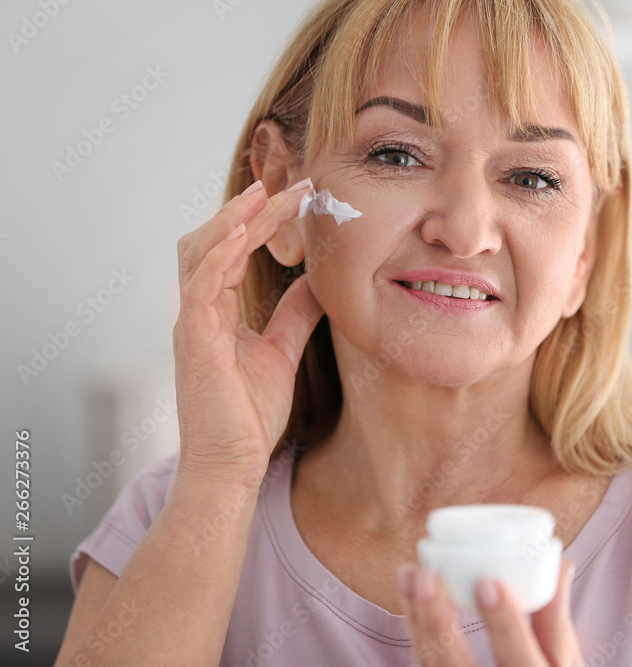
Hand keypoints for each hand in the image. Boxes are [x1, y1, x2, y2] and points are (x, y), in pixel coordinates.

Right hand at [173, 178, 324, 486]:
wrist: (232, 464)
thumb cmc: (248, 415)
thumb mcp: (281, 352)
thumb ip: (293, 315)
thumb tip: (316, 284)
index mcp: (216, 311)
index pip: (233, 250)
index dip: (261, 220)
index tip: (298, 196)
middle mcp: (199, 310)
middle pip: (212, 240)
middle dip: (247, 208)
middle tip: (287, 183)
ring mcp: (193, 322)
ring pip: (202, 252)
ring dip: (234, 218)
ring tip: (266, 192)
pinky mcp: (195, 338)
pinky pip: (201, 283)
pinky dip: (220, 252)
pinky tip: (244, 230)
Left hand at [396, 559, 582, 665]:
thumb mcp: (562, 665)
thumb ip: (555, 621)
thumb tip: (560, 564)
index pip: (520, 662)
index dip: (505, 625)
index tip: (489, 583)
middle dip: (438, 623)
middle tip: (427, 577)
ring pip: (431, 666)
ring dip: (417, 620)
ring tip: (409, 574)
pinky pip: (425, 665)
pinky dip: (416, 633)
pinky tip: (410, 601)